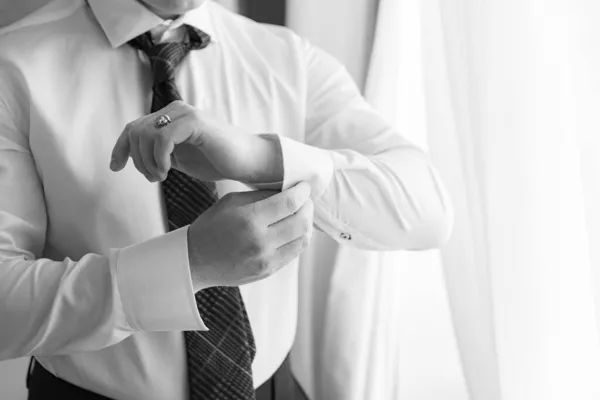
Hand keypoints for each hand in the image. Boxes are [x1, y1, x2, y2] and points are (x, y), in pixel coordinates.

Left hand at [110, 101, 282, 183]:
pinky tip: (169, 171)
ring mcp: (184, 114)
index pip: (134, 127)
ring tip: (162, 176)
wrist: (247, 161)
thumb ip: (160, 152)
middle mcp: (175, 110)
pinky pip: (162, 138)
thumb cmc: (217, 160)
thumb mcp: (180, 158)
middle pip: (136, 131)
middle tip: (154, 178)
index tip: (115, 167)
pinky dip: (160, 158)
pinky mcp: (195, 122)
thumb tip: (134, 156)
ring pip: (145, 134)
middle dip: (137, 160)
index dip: (120, 147)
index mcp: (170, 117)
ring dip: (148, 161)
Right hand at [187, 182, 313, 290]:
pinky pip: (295, 252)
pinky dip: (299, 238)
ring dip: (307, 223)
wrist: (195, 260)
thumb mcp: (231, 202)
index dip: (302, 192)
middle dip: (308, 206)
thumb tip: (287, 190)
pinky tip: (294, 229)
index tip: (304, 186)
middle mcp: (260, 241)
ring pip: (303, 239)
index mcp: (249, 220)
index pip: (289, 203)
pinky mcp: (269, 271)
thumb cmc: (211, 226)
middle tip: (305, 199)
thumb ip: (261, 195)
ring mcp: (266, 260)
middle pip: (301, 221)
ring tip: (302, 213)